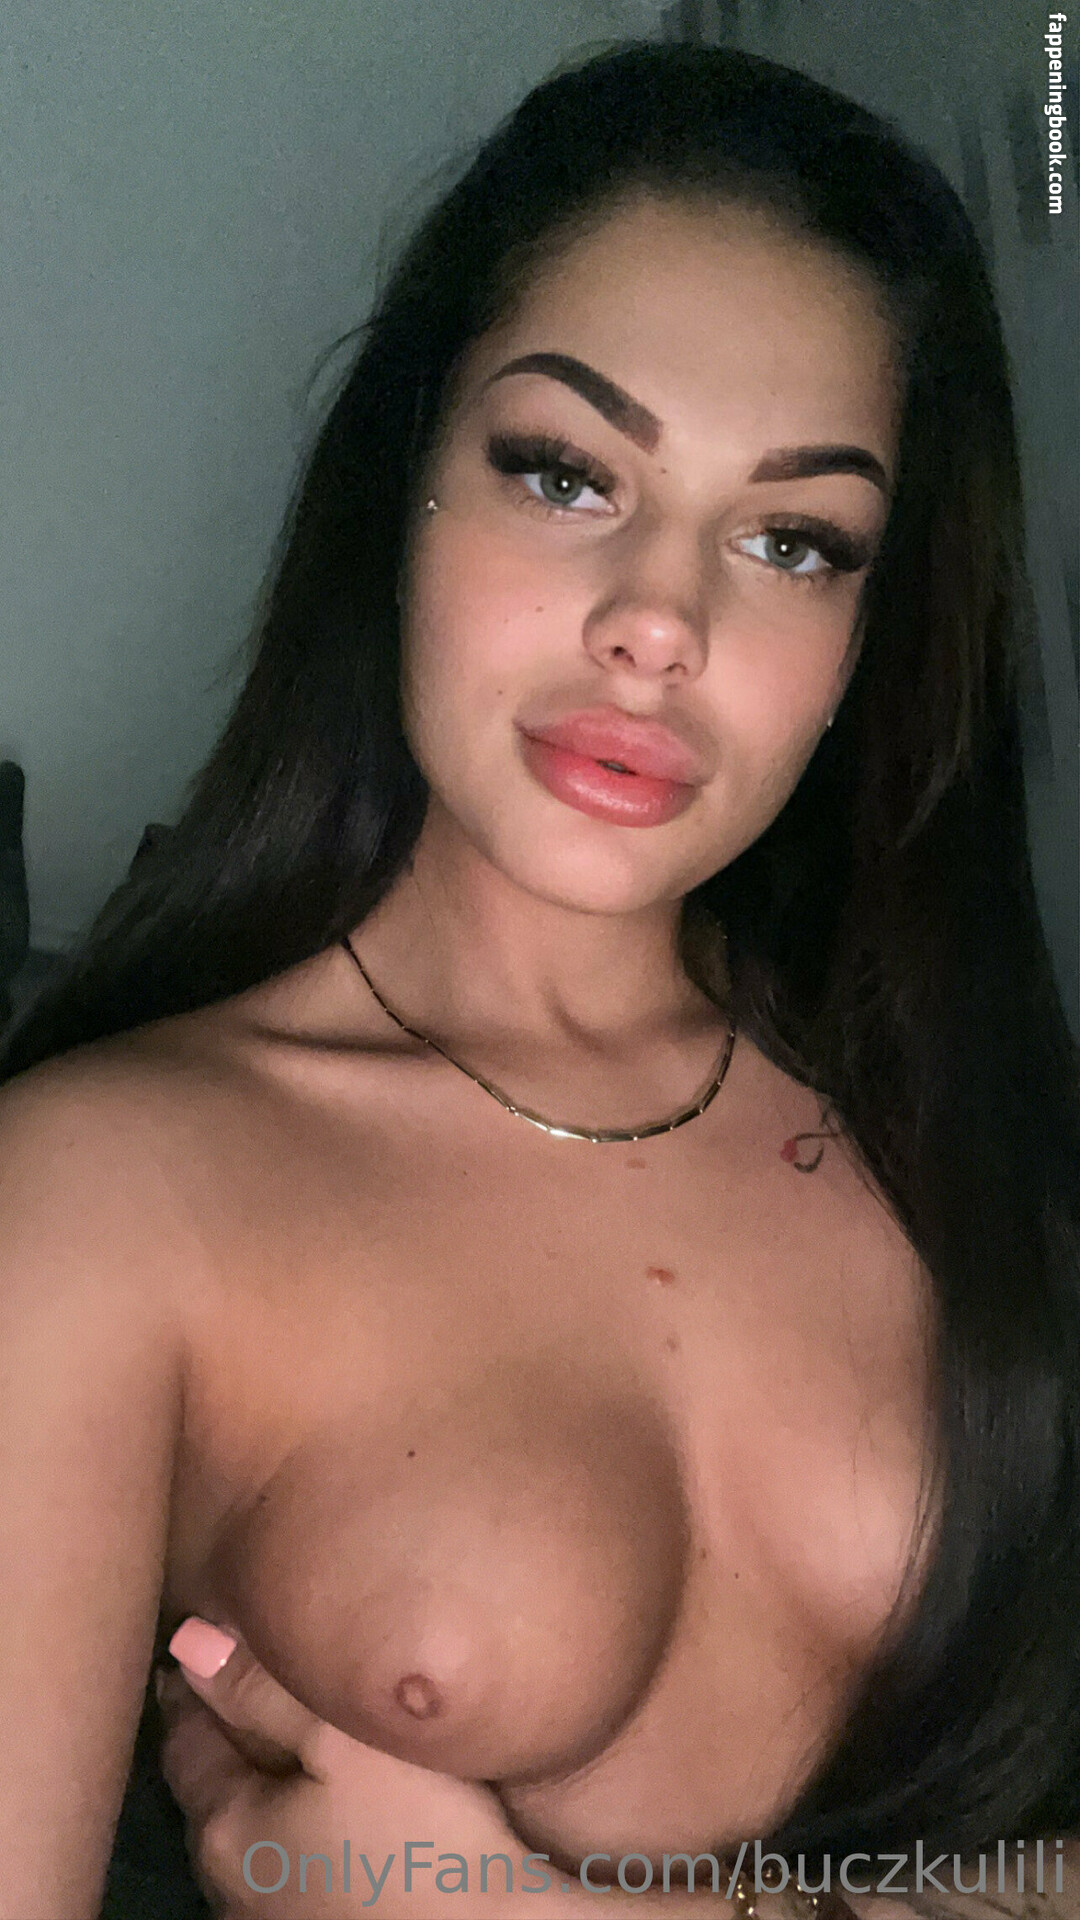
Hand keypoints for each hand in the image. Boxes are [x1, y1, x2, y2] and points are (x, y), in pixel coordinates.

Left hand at [156, 1618, 534, 1917]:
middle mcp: (230, 1891)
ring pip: (249, 1843)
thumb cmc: (416, 1831)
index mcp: (227, 1830)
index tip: (188, 1653)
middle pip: (212, 1798)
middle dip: (223, 1745)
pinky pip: (285, 1873)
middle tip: (235, 1692)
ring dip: (258, 1796)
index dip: (189, 1694)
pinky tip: (323, 1824)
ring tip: (281, 1751)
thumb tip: (188, 1642)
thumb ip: (262, 1693)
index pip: (185, 1746)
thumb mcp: (340, 1742)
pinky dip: (290, 1837)